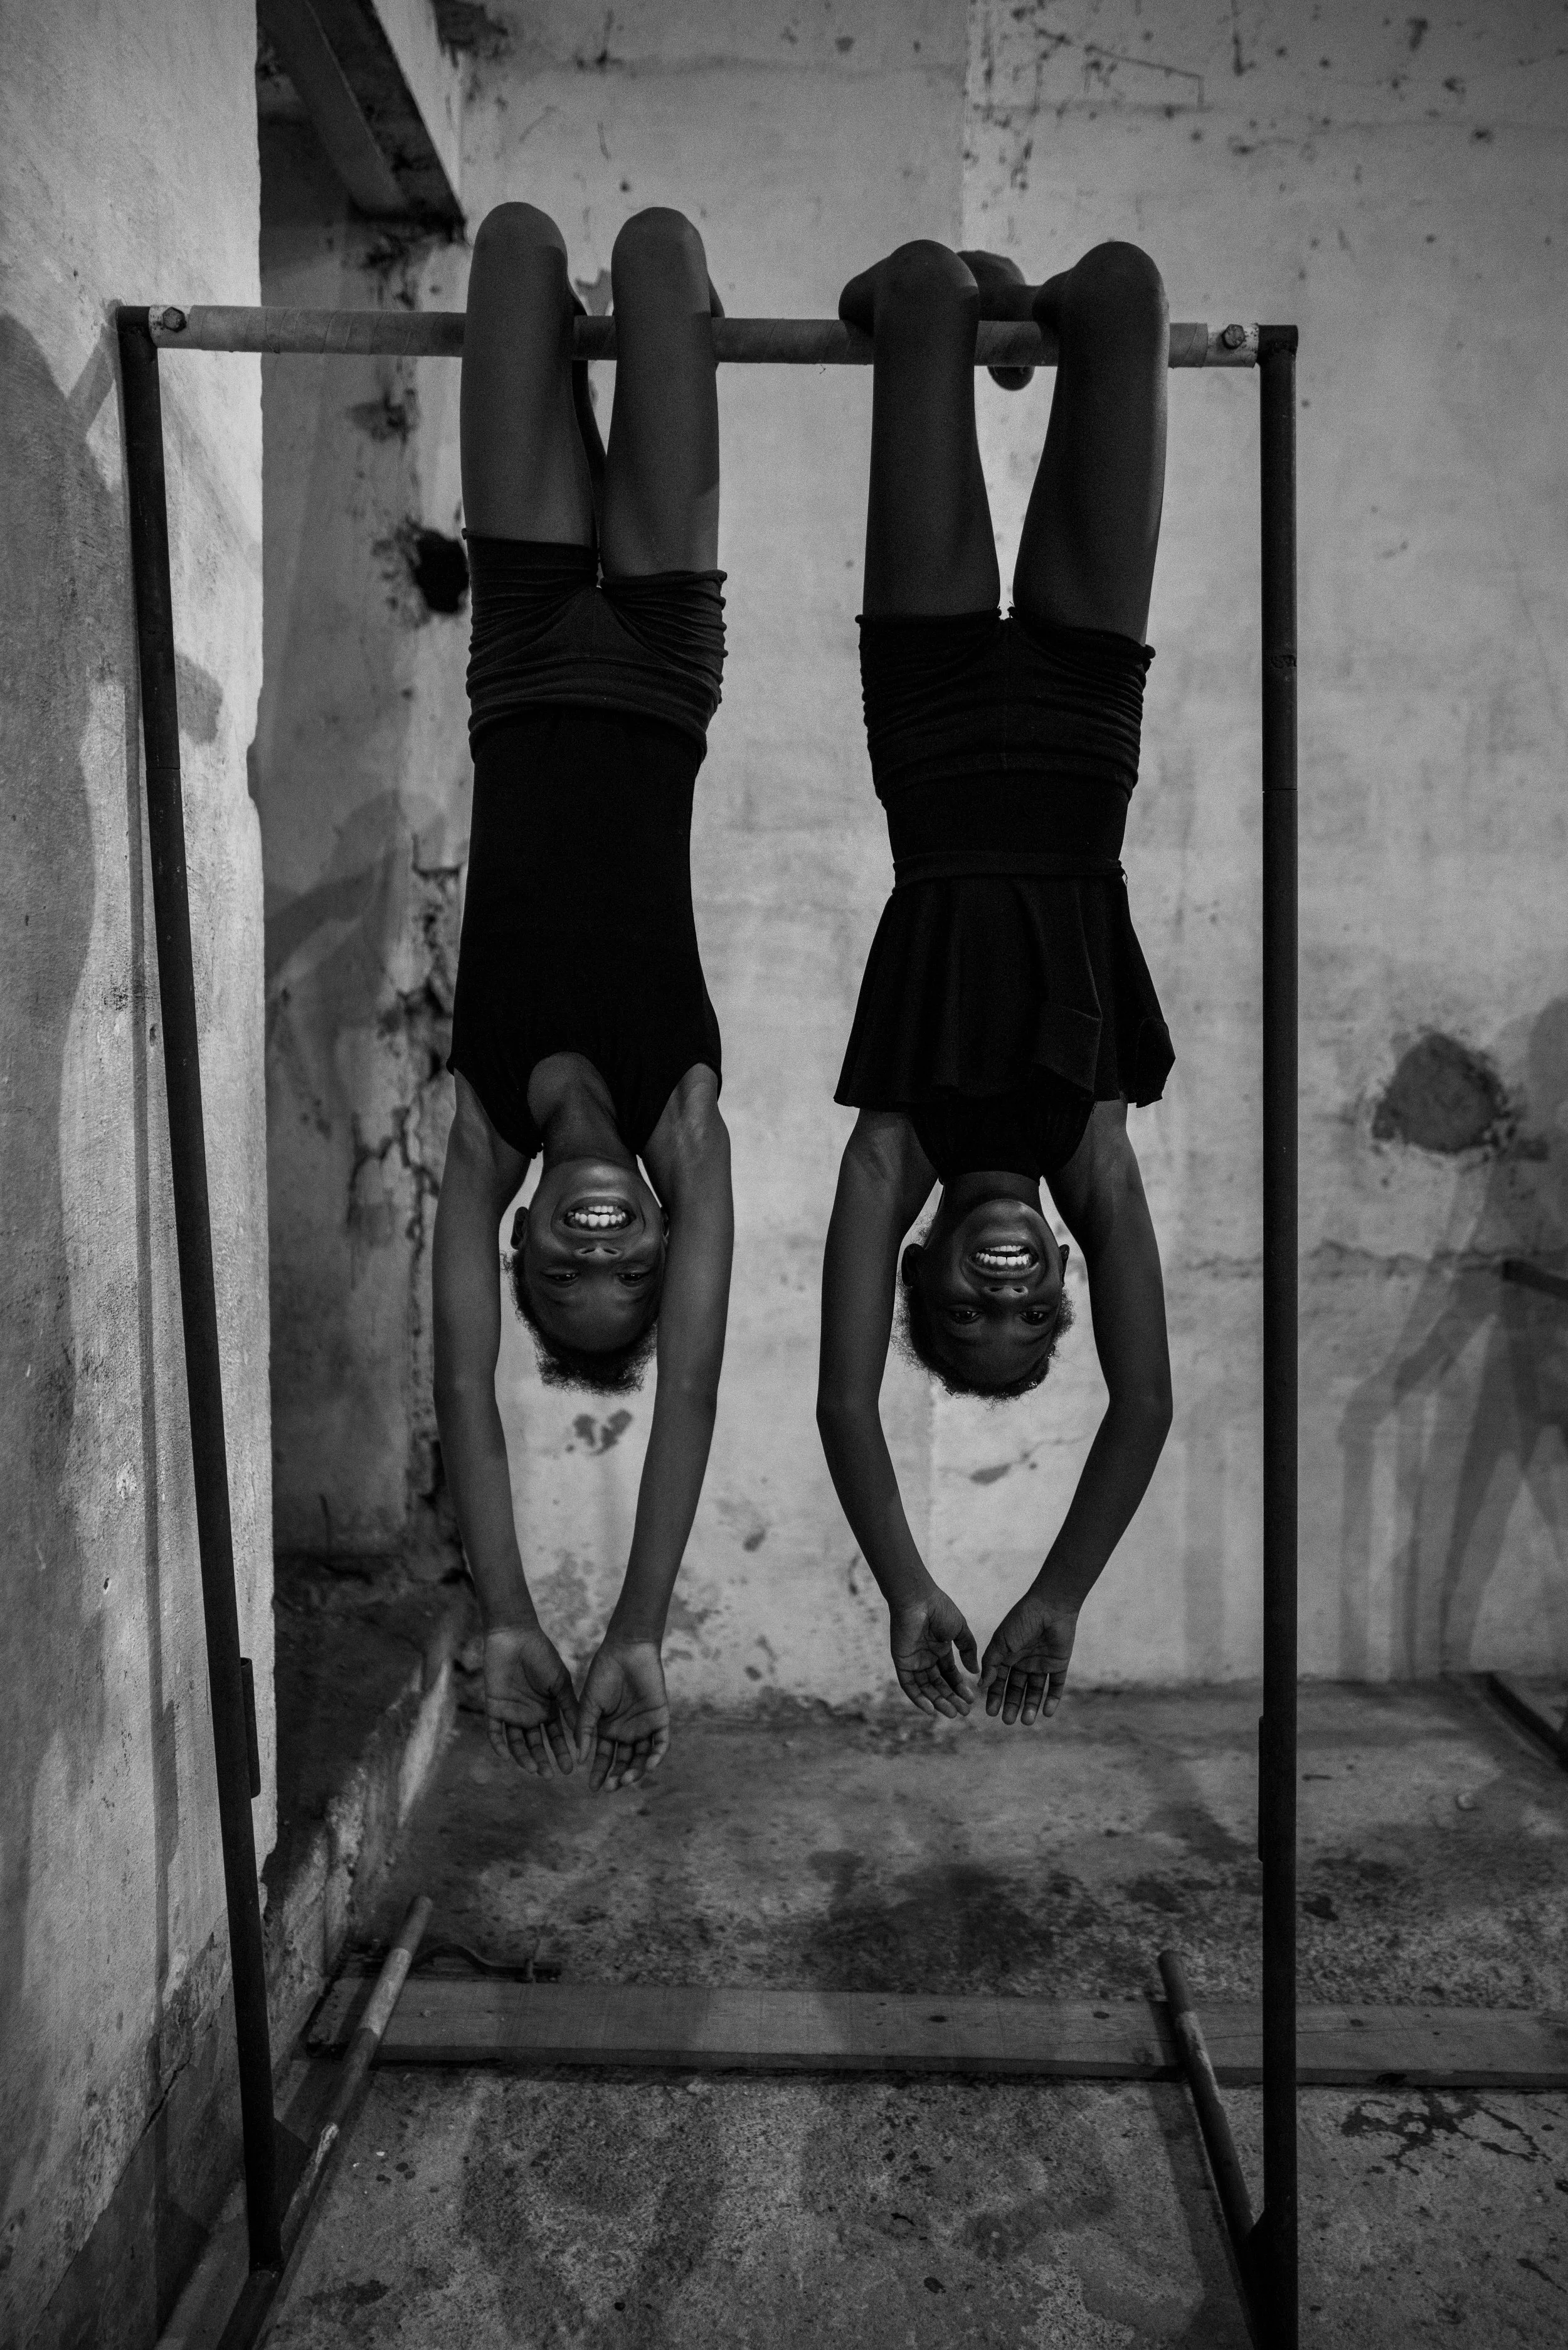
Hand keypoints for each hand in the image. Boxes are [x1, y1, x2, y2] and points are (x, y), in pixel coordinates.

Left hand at [483, 1624, 579, 1776]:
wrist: (517, 1637)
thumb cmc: (542, 1656)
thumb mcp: (560, 1682)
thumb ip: (569, 1706)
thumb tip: (582, 1733)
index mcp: (547, 1709)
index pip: (555, 1737)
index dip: (562, 1753)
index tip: (569, 1769)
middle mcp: (530, 1715)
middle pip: (535, 1744)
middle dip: (542, 1761)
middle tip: (548, 1775)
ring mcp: (511, 1713)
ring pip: (516, 1743)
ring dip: (523, 1757)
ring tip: (532, 1768)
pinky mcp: (494, 1707)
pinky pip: (495, 1732)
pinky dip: (499, 1745)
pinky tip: (507, 1756)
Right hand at [575, 1637, 669, 1792]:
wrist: (626, 1651)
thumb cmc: (603, 1675)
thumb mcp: (589, 1705)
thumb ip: (585, 1731)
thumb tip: (579, 1760)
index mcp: (607, 1730)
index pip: (604, 1758)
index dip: (599, 1773)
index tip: (593, 1788)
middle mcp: (626, 1732)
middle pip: (624, 1762)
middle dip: (617, 1777)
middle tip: (611, 1787)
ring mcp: (643, 1727)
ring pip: (642, 1758)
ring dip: (636, 1771)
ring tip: (626, 1779)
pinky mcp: (660, 1719)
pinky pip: (661, 1743)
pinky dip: (656, 1757)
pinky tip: (649, 1766)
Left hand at [889, 1587, 978, 1718]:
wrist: (919, 1599)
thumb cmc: (940, 1610)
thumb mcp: (961, 1630)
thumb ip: (968, 1650)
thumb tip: (976, 1671)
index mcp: (940, 1649)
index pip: (950, 1674)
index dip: (960, 1687)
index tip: (971, 1699)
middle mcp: (927, 1657)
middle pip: (939, 1684)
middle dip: (951, 1698)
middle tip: (964, 1712)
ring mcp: (914, 1660)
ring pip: (926, 1688)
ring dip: (938, 1701)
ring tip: (952, 1713)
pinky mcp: (902, 1662)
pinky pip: (909, 1685)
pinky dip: (918, 1698)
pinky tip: (931, 1709)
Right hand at [979, 1591, 1078, 1725]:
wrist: (1050, 1606)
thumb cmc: (1021, 1620)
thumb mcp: (1001, 1642)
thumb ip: (992, 1663)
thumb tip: (981, 1685)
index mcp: (1007, 1655)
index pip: (999, 1681)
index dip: (995, 1696)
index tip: (990, 1712)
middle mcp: (1023, 1662)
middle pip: (1016, 1689)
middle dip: (1011, 1705)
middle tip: (1008, 1721)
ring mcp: (1041, 1664)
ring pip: (1035, 1691)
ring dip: (1030, 1706)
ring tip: (1026, 1721)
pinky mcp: (1058, 1665)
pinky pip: (1055, 1686)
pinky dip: (1052, 1699)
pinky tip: (1046, 1712)